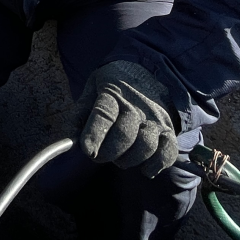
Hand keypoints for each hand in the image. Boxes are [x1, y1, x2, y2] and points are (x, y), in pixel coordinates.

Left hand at [73, 61, 177, 177]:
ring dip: (130, 159)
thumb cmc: (114, 87)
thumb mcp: (92, 90)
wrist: (149, 71)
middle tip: (99, 156)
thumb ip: (80, 114)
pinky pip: (168, 152)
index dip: (95, 134)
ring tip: (121, 158)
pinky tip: (144, 168)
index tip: (87, 150)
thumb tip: (69, 140)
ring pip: (146, 145)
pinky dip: (156, 164)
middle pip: (125, 134)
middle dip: (109, 152)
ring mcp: (155, 117)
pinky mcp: (169, 129)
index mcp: (113, 92)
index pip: (104, 114)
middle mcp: (137, 105)